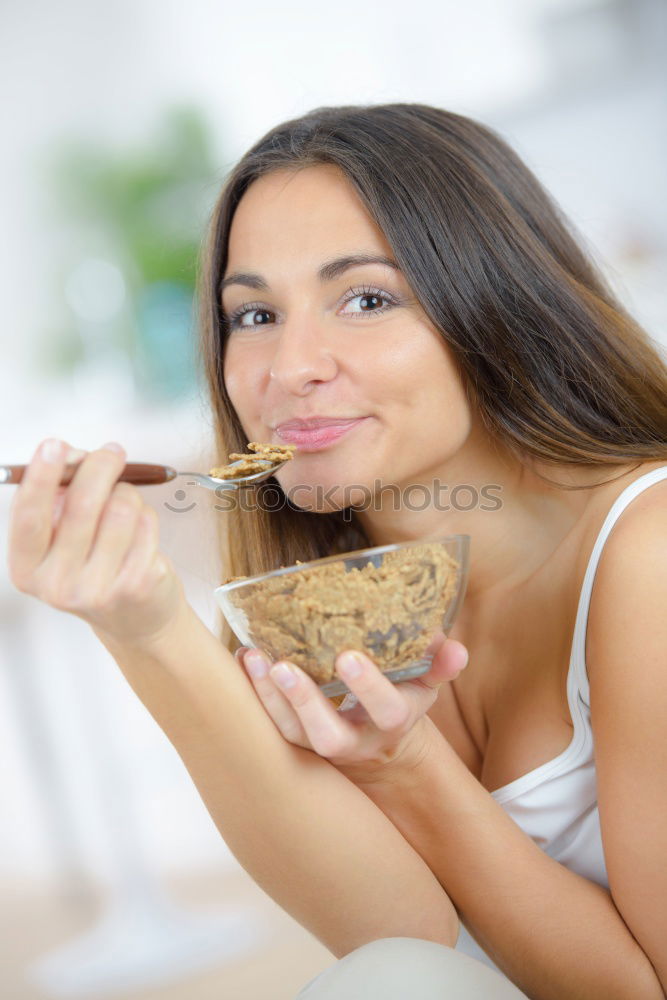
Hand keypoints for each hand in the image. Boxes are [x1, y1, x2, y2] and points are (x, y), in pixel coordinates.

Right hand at [7, 438, 186, 646]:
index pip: (29, 517)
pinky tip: (141, 530)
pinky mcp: (137, 584)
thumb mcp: (61, 543)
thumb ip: (58, 500)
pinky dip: (147, 514)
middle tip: (112, 452)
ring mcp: (99, 588)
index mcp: (29, 569)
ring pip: (120, 507)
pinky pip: (146, 523)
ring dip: (127, 492)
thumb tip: (72, 456)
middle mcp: (59, 584)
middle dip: (99, 466)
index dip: (41, 477)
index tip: (54, 446)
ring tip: (125, 502)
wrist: (134, 619)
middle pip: (81, 504)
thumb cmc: (95, 569)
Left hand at [235, 632, 468, 780]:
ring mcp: (322, 744)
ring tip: (255, 658)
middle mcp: (356, 739)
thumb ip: (441, 663)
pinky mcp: (296, 740)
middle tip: (285, 667)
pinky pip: (271, 724)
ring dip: (269, 698)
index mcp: (394, 721)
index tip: (348, 657)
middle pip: (328, 736)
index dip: (369, 688)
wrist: (382, 748)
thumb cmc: (402, 698)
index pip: (386, 711)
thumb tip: (453, 647)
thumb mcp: (427, 682)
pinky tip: (246, 659)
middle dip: (306, 704)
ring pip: (291, 734)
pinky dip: (256, 693)